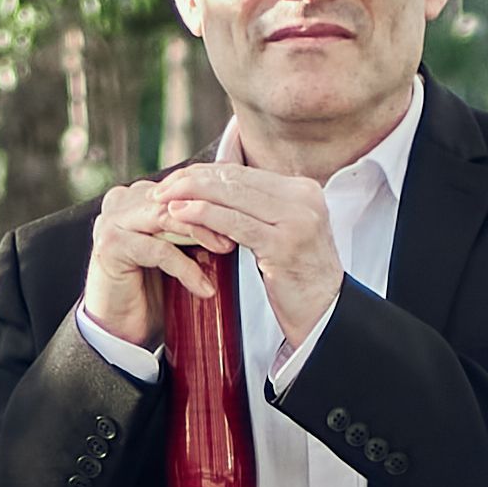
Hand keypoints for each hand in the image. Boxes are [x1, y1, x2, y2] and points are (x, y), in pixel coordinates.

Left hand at [84, 158, 344, 357]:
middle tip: (162, 187)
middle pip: (236, 179)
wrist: (326, 314)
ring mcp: (297, 219)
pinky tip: (181, 214)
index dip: (205, 172)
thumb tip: (214, 185)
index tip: (176, 179)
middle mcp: (303, 198)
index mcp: (302, 190)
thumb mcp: (280, 232)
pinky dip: (204, 215)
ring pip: (232, 196)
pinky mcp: (284, 244)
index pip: (243, 173)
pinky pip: (235, 224)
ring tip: (163, 198)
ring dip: (192, 194)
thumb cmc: (296, 277)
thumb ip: (256, 208)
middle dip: (193, 180)